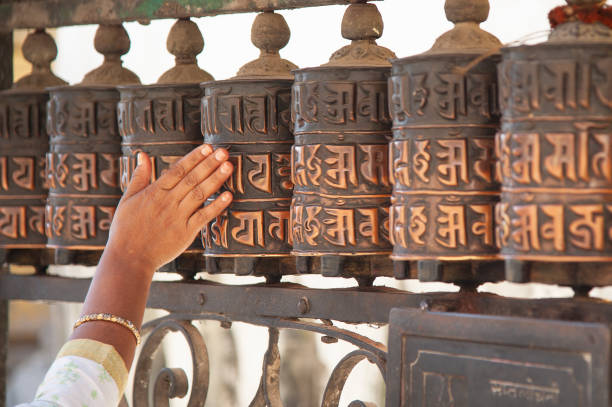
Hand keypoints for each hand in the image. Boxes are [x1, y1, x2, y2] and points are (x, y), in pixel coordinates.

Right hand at [103, 145, 232, 272]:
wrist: (129, 258)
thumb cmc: (126, 229)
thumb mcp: (128, 199)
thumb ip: (139, 176)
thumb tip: (142, 154)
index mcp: (154, 192)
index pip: (178, 170)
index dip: (194, 158)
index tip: (207, 147)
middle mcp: (168, 202)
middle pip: (192, 179)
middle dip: (209, 164)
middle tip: (223, 152)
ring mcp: (177, 217)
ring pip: (199, 194)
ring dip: (215, 179)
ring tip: (228, 166)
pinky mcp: (185, 233)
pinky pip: (203, 217)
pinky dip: (217, 206)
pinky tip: (229, 195)